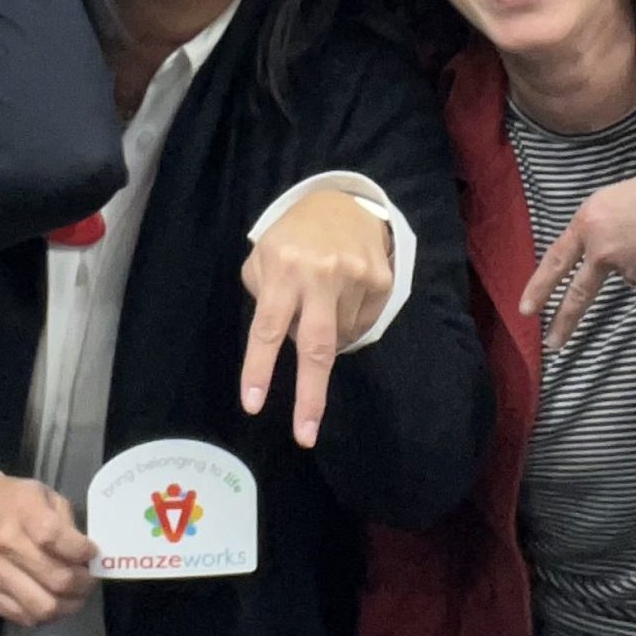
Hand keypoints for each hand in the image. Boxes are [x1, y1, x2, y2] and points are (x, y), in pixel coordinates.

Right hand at [0, 473, 96, 628]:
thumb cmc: (14, 500)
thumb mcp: (44, 495)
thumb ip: (66, 522)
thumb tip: (86, 555)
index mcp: (24, 512)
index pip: (56, 539)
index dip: (82, 552)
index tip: (94, 554)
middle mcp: (5, 545)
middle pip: (56, 579)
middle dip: (83, 584)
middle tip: (90, 580)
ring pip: (42, 607)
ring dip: (68, 605)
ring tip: (76, 595)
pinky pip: (23, 617)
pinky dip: (45, 614)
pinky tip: (53, 600)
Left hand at [240, 190, 393, 448]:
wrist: (343, 201)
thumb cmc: (292, 236)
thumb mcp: (263, 254)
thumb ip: (264, 295)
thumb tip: (280, 341)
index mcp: (282, 267)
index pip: (266, 326)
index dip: (259, 368)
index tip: (253, 405)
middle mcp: (320, 273)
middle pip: (315, 346)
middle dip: (310, 396)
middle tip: (304, 435)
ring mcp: (356, 277)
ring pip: (338, 338)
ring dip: (324, 337)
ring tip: (319, 305)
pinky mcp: (382, 281)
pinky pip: (361, 325)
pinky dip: (346, 325)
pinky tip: (341, 298)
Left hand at [521, 158, 635, 349]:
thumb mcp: (630, 193)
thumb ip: (618, 218)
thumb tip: (627, 235)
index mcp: (589, 219)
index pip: (557, 257)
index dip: (541, 283)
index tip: (528, 307)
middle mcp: (601, 248)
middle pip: (578, 292)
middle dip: (562, 319)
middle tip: (550, 343)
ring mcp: (627, 270)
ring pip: (630, 273)